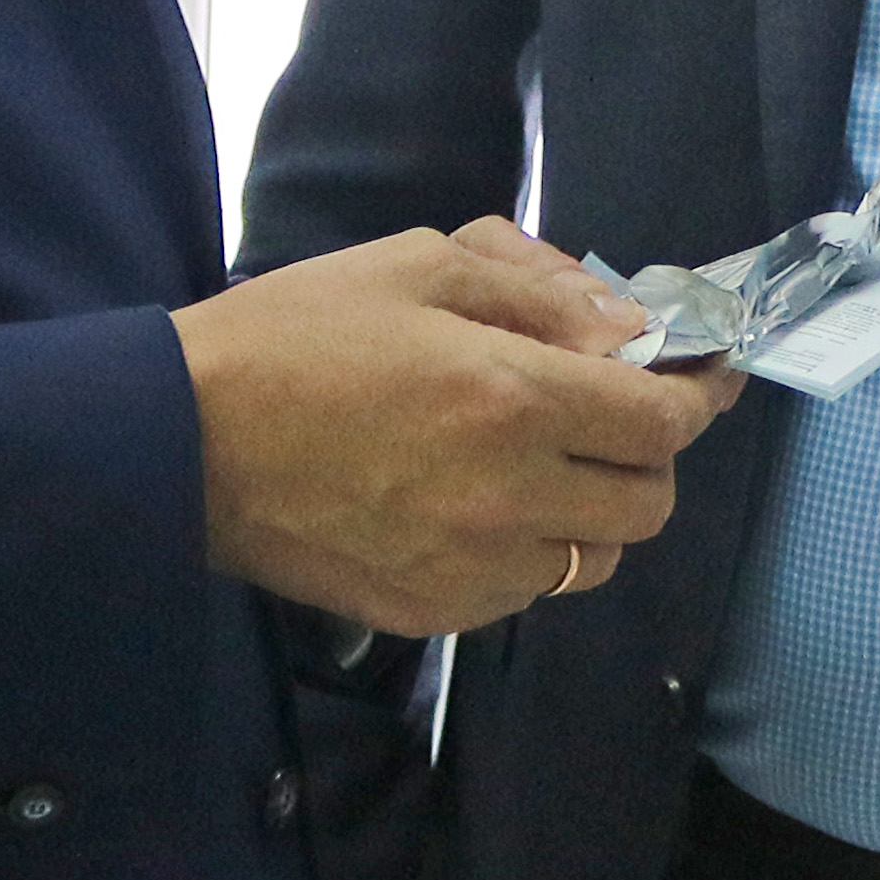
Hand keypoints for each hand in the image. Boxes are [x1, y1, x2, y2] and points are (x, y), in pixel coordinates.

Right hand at [173, 220, 735, 633]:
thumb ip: (540, 294)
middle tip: (614, 415)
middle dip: (649, 454)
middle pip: (648, 503)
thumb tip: (630, 330)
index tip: (702, 376)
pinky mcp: (429, 613)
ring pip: (594, 559)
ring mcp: (469, 569)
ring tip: (544, 464)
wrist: (177, 440)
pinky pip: (524, 594)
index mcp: (513, 401)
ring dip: (593, 510)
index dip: (696, 396)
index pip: (662, 422)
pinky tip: (480, 507)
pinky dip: (529, 552)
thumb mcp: (420, 266)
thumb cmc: (296, 334)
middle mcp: (508, 499)